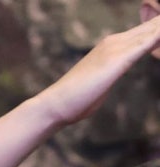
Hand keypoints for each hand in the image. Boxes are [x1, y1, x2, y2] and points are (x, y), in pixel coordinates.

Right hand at [36, 15, 159, 126]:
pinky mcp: (118, 60)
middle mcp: (115, 42)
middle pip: (153, 24)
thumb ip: (109, 74)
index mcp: (111, 47)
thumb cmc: (73, 101)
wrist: (55, 105)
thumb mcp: (99, 84)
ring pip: (154, 29)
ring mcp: (116, 49)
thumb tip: (109, 76)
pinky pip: (148, 43)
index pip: (147, 29)